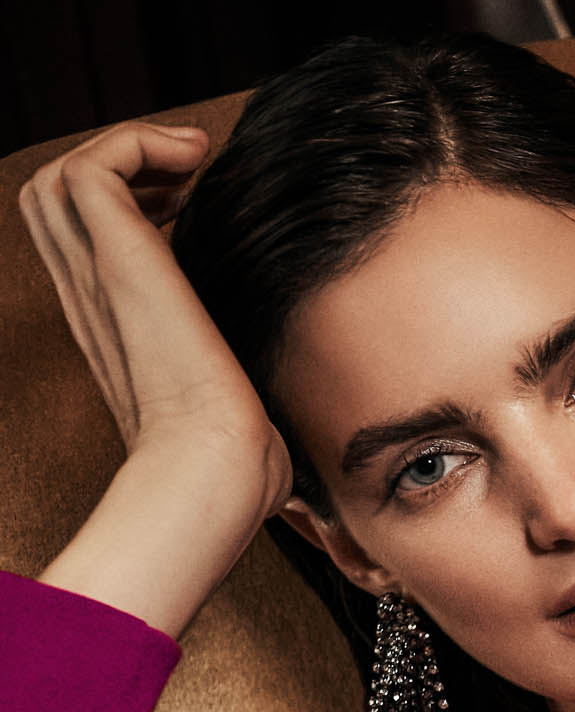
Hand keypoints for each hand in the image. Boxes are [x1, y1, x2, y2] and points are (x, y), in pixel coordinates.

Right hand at [18, 119, 289, 516]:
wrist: (218, 469)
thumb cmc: (237, 457)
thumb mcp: (233, 398)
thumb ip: (237, 374)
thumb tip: (280, 389)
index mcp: (113, 323)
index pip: (84, 237)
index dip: (128, 202)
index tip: (189, 206)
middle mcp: (93, 295)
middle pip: (59, 196)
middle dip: (119, 166)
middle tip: (187, 179)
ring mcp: (100, 277)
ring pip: (66, 174)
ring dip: (129, 149)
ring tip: (191, 165)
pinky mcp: (123, 262)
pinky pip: (95, 166)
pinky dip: (138, 143)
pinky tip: (194, 166)